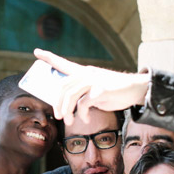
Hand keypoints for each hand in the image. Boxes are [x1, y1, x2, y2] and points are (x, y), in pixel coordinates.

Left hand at [34, 48, 149, 124]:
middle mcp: (87, 74)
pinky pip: (84, 104)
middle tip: (59, 116)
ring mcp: (93, 81)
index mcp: (84, 72)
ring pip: (71, 95)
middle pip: (63, 87)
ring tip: (69, 121)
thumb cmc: (115, 92)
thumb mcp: (96, 90)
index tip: (36, 52)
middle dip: (57, 103)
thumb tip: (71, 105)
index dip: (49, 58)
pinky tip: (86, 120)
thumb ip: (84, 93)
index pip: (64, 63)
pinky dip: (82, 114)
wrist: (136, 89)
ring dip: (67, 111)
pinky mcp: (101, 90)